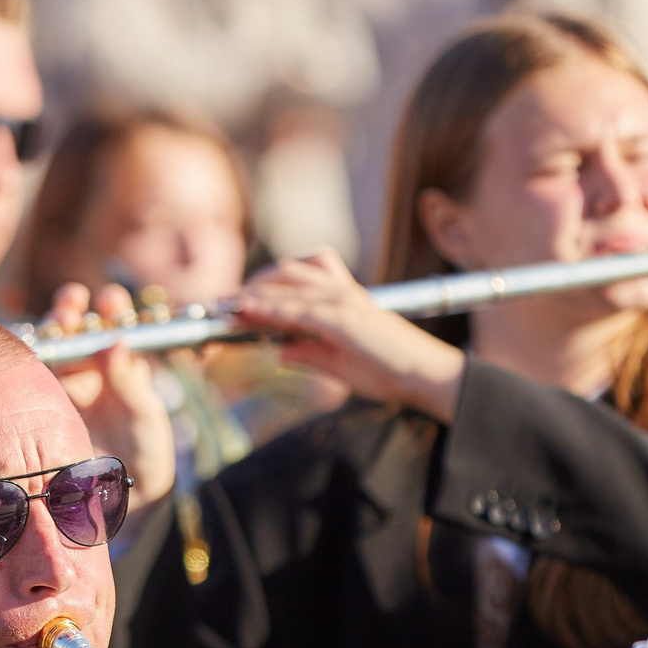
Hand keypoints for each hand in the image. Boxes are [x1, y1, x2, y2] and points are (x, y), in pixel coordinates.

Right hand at [45, 282, 176, 506]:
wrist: (116, 496)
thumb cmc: (142, 453)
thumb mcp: (144, 416)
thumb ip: (129, 383)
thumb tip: (115, 343)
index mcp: (118, 365)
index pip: (112, 326)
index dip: (111, 308)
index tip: (110, 299)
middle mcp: (88, 369)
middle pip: (76, 329)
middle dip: (73, 309)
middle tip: (74, 300)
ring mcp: (60, 384)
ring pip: (51, 345)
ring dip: (52, 326)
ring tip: (60, 316)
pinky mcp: (36, 402)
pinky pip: (27, 374)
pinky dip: (28, 356)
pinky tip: (33, 346)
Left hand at [233, 250, 464, 419]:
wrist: (426, 376)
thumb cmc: (390, 371)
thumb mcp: (338, 365)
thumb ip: (308, 353)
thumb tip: (278, 349)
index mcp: (341, 299)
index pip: (292, 286)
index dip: (259, 293)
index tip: (228, 306)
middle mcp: (341, 292)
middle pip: (286, 272)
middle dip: (251, 285)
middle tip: (221, 304)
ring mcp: (343, 301)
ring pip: (287, 284)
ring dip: (253, 292)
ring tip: (224, 306)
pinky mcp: (344, 317)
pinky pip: (298, 308)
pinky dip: (268, 308)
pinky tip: (246, 312)